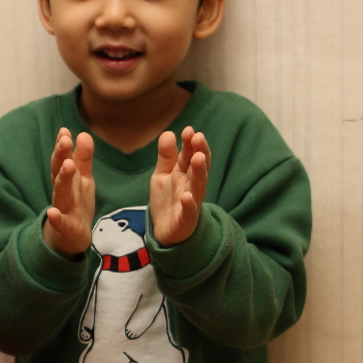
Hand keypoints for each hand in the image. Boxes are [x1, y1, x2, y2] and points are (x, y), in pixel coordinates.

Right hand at [44, 127, 94, 256]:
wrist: (71, 239)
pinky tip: (52, 213)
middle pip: (59, 172)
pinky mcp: (66, 228)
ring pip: (61, 193)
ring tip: (67, 165)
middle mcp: (63, 192)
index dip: (63, 146)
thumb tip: (83, 134)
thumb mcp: (83, 180)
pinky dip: (56, 218)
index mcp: (67, 179)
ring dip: (63, 179)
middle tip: (64, 140)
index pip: (63, 159)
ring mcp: (63, 209)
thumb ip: (83, 158)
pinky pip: (61, 222)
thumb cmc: (76, 205)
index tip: (64, 131)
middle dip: (61, 156)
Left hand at [149, 126, 210, 245]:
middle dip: (200, 152)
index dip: (190, 143)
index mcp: (185, 174)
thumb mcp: (162, 175)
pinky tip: (188, 197)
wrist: (164, 232)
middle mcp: (191, 186)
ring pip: (198, 186)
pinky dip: (190, 205)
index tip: (188, 130)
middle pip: (199, 168)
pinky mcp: (185, 220)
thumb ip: (166, 156)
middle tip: (198, 137)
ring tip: (199, 158)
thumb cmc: (167, 200)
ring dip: (199, 172)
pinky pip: (189, 212)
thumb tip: (169, 133)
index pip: (191, 155)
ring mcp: (190, 203)